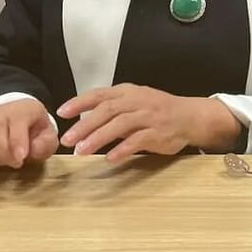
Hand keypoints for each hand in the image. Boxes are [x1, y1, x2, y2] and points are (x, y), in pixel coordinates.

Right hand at [0, 98, 58, 167]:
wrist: (18, 118)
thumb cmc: (34, 129)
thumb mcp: (48, 135)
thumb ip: (45, 144)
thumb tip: (32, 152)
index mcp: (22, 110)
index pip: (16, 124)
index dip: (17, 144)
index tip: (20, 159)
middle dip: (4, 155)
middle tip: (15, 163)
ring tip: (4, 159)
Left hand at [57, 84, 239, 163]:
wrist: (191, 116)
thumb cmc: (158, 109)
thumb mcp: (135, 101)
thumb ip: (112, 107)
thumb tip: (82, 119)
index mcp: (129, 92)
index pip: (100, 94)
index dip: (79, 102)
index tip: (61, 112)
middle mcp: (137, 102)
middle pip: (107, 111)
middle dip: (85, 125)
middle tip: (67, 140)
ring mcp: (148, 117)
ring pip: (119, 125)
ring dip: (98, 138)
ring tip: (81, 152)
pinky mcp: (158, 133)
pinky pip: (137, 140)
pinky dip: (122, 149)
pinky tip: (109, 158)